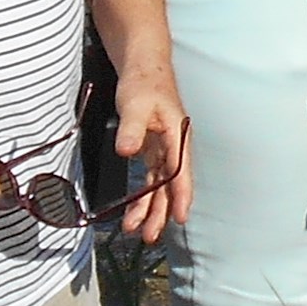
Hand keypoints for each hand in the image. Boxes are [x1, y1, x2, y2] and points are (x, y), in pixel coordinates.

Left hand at [108, 60, 194, 243]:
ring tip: (136, 231)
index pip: (180, 171)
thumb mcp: (134, 104)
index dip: (180, 196)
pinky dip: (143, 197)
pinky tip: (134, 213)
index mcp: (177, 136)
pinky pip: (150, 180)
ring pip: (160, 187)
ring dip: (150, 210)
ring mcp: (165, 151)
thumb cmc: (144, 83)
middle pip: (170, 186)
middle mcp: (174, 148)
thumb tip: (126, 151)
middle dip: (161, 213)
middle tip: (149, 236)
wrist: (143, 68)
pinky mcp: (153, 152)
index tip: (180, 217)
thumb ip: (131, 128)